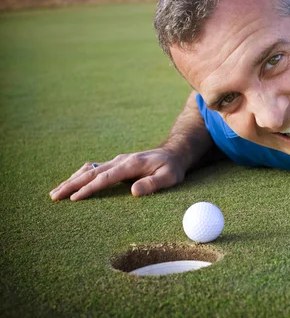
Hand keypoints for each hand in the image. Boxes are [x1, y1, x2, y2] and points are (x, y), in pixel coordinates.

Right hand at [49, 148, 185, 200]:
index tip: (74, 198)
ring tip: (56, 192)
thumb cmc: (172, 167)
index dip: (89, 188)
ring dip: (72, 180)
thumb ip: (153, 184)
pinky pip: (94, 169)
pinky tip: (72, 182)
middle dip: (72, 184)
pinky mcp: (116, 164)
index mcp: (131, 164)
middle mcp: (121, 160)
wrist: (173, 153)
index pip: (105, 177)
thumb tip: (134, 192)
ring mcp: (117, 161)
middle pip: (91, 172)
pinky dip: (81, 175)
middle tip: (54, 196)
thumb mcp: (169, 177)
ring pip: (90, 169)